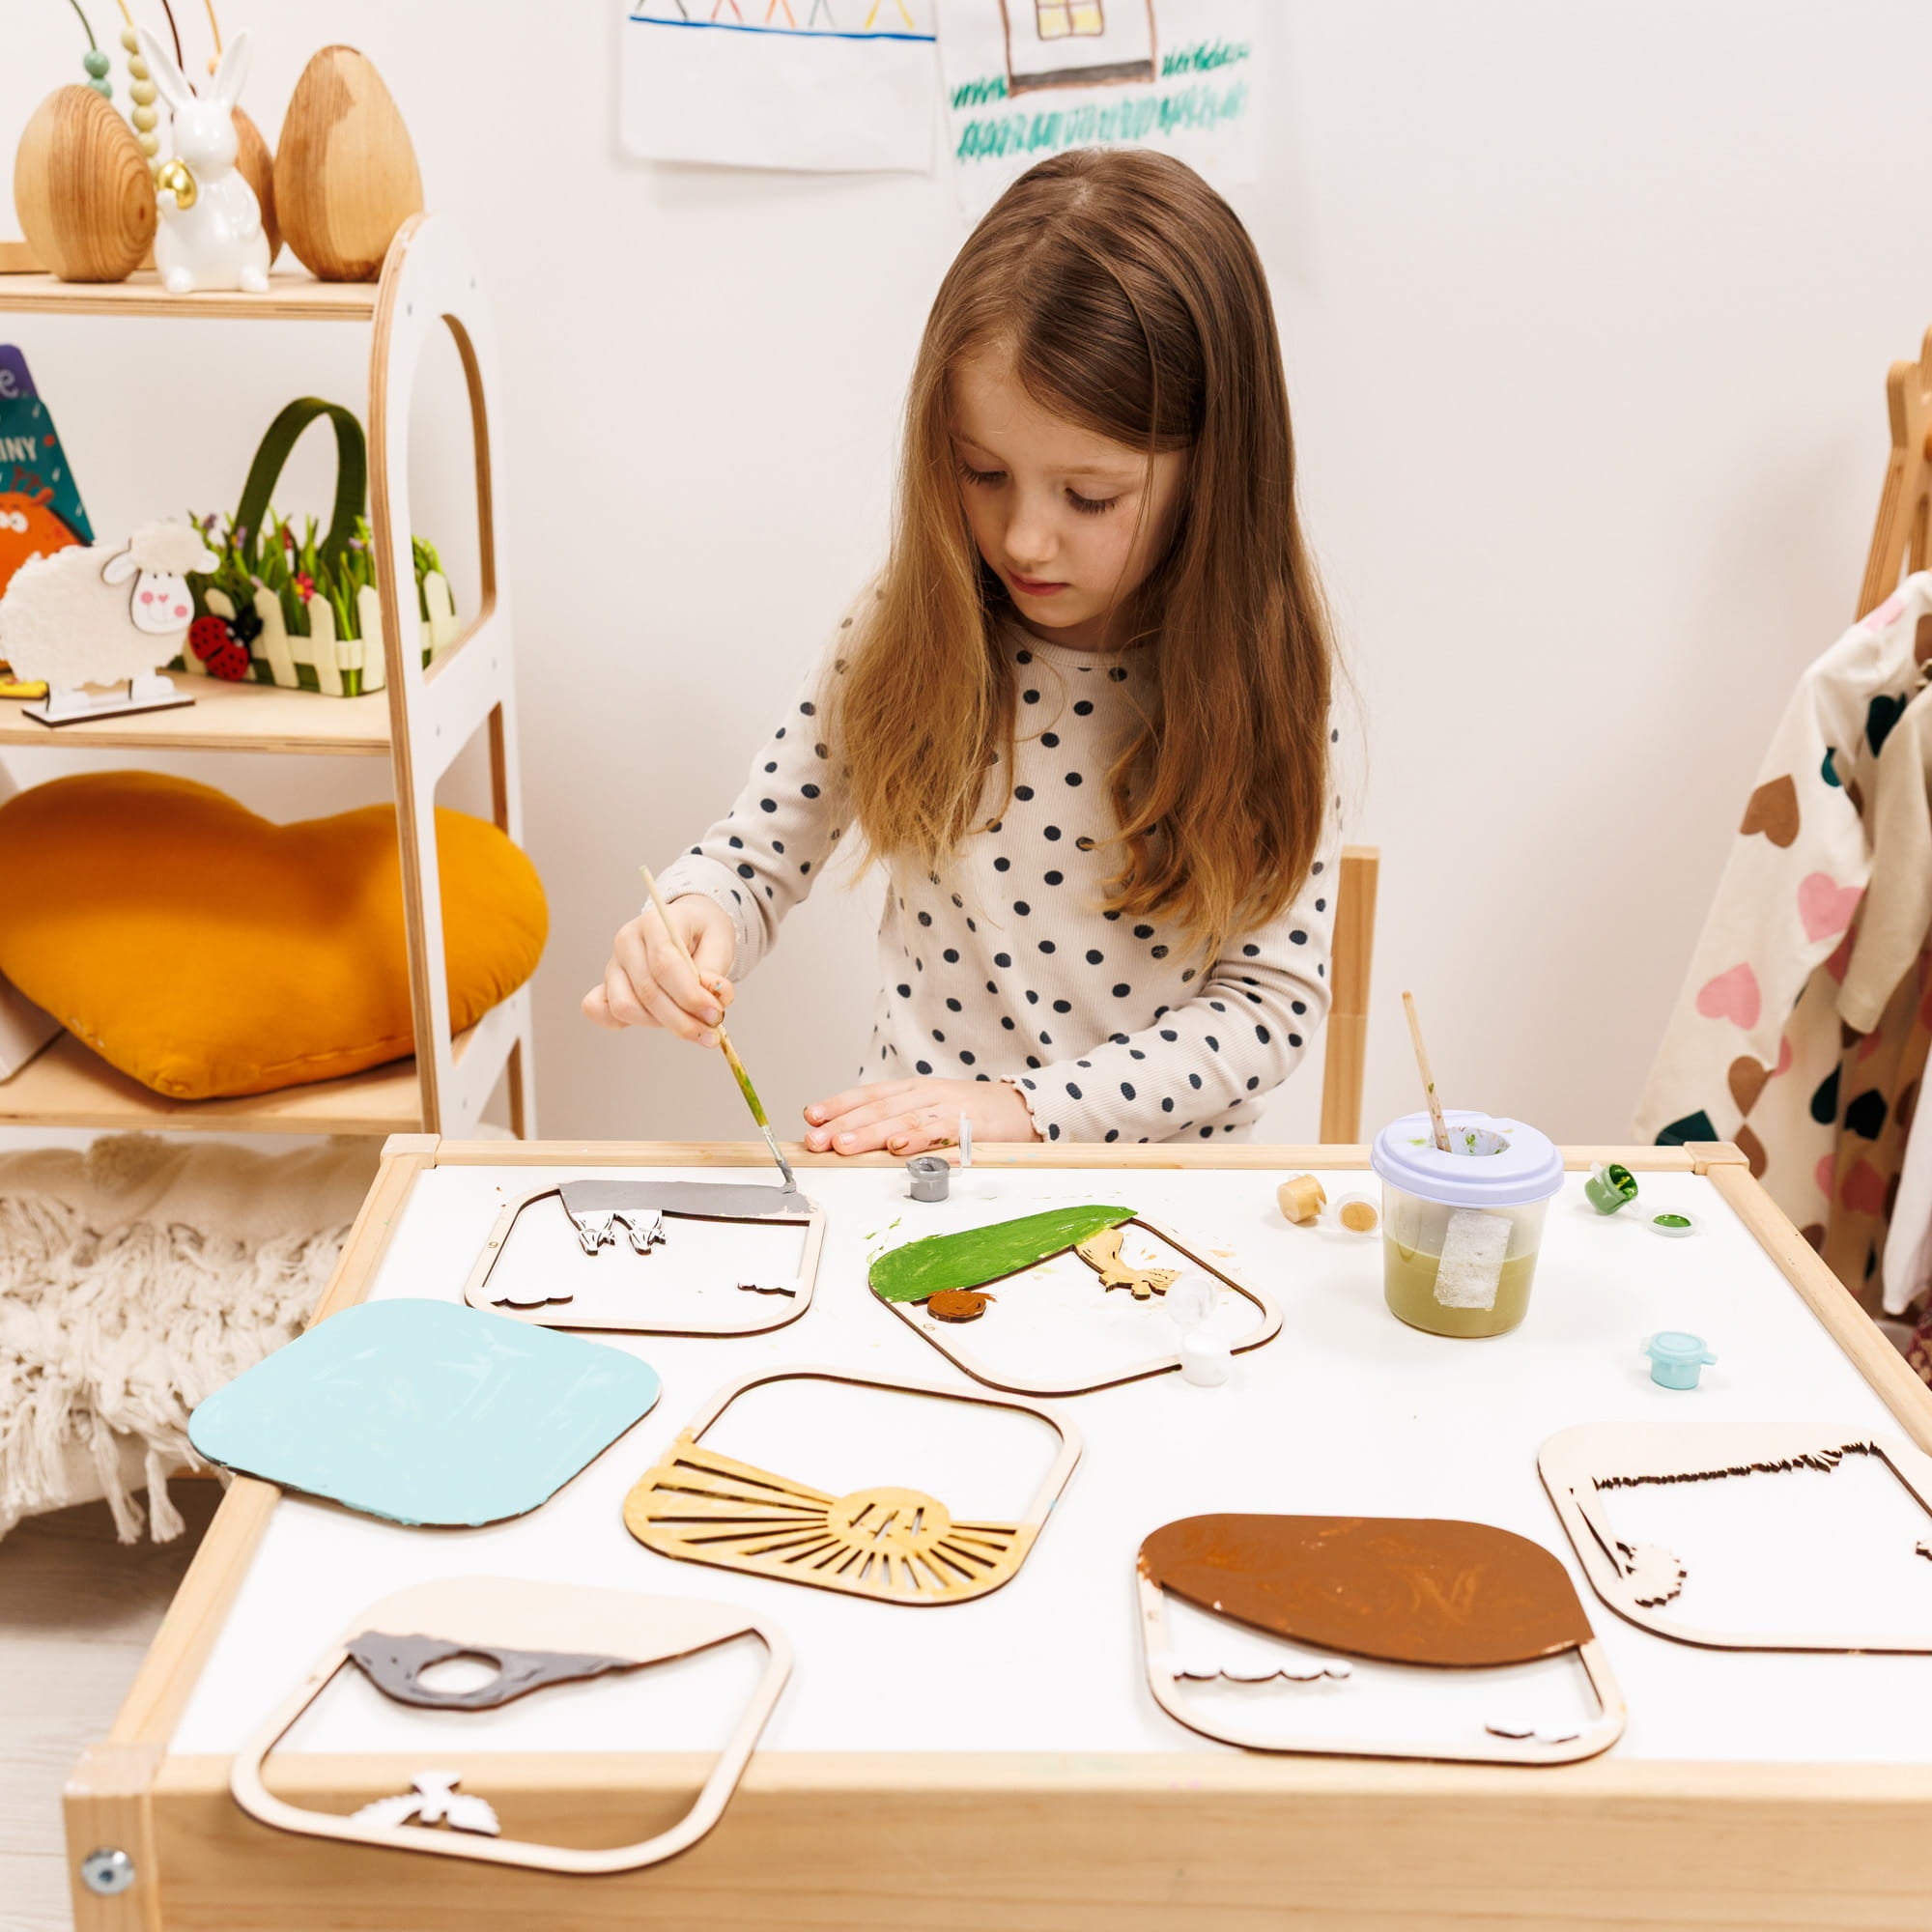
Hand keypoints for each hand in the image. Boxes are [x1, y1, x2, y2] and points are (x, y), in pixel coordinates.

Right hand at [581, 895, 735, 1044]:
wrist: (688, 925)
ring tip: (691, 1023)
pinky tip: (657, 1022)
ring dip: (662, 1023)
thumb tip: (712, 998)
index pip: (664, 965)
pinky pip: (601, 1011)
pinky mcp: (607, 985)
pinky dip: (626, 1023)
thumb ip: (715, 972)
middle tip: (712, 1034)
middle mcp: (626, 942)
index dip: (690, 996)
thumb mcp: (720, 943)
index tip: (715, 1015)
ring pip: (626, 1007)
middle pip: (647, 991)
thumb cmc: (702, 933)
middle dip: (682, 1020)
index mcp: (654, 924)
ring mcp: (613, 964)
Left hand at [802, 1077, 1039, 1156]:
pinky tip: (896, 1148)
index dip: (838, 1105)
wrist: (1022, 1107)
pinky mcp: (970, 1125)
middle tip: (817, 1139)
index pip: (869, 1095)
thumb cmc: (969, 1114)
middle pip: (878, 1108)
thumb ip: (896, 1123)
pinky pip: (939, 1132)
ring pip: (902, 1120)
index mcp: (912, 1091)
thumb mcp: (928, 1111)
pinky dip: (916, 1139)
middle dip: (844, 1124)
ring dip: (870, 1133)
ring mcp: (947, 1107)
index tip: (811, 1117)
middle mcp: (925, 1094)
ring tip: (843, 1144)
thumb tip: (850, 1139)